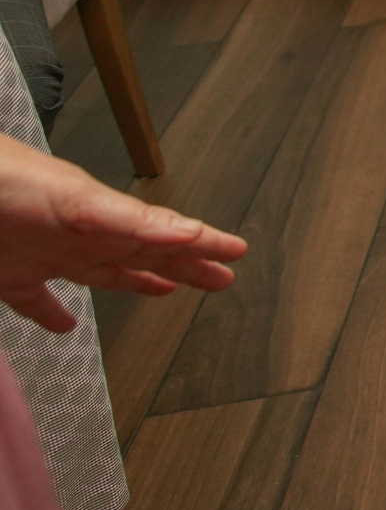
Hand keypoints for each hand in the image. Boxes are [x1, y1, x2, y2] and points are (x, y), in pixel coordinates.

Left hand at [0, 136, 246, 330]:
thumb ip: (130, 219)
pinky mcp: (5, 276)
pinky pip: (35, 301)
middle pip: (142, 256)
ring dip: (135, 282)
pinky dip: (53, 315)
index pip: (165, 236)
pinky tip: (66, 327)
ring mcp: (43, 256)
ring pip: (101, 274)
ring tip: (164, 291)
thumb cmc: (6, 182)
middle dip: (184, 267)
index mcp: (104, 221)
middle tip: (222, 279)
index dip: (203, 245)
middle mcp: (81, 238)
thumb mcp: (76, 201)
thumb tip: (190, 233)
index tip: (239, 253)